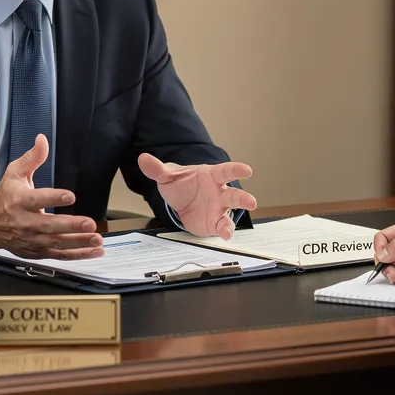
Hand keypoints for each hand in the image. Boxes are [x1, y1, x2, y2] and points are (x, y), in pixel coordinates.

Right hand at [0, 134, 103, 259]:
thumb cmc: (5, 197)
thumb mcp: (15, 173)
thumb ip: (32, 158)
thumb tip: (42, 140)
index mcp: (20, 200)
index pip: (38, 199)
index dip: (54, 198)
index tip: (70, 196)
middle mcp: (26, 222)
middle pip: (50, 225)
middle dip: (71, 226)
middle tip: (90, 223)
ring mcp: (32, 239)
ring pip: (57, 243)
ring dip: (79, 243)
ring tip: (97, 240)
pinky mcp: (37, 250)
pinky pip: (58, 255)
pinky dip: (77, 255)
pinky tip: (93, 252)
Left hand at [137, 155, 256, 239]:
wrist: (180, 199)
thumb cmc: (180, 183)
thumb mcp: (167, 176)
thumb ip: (157, 169)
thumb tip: (142, 159)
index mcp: (211, 175)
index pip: (225, 171)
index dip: (236, 170)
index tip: (247, 170)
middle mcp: (219, 191)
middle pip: (234, 194)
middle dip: (244, 198)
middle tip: (252, 202)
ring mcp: (219, 208)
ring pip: (232, 212)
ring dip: (234, 219)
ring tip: (231, 228)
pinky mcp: (215, 222)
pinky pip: (222, 226)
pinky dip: (225, 231)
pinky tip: (225, 235)